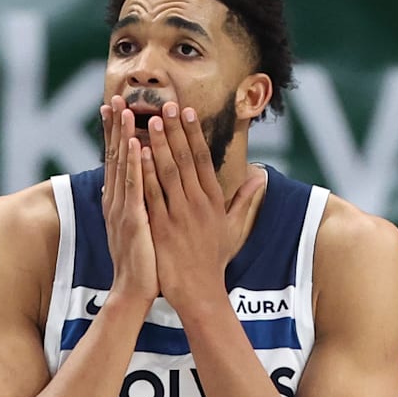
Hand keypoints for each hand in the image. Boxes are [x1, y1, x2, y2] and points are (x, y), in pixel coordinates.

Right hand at [101, 96, 157, 303]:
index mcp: (120, 200)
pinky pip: (134, 188)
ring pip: (123, 166)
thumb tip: (142, 185)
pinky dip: (135, 166)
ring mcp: (122, 209)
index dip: (116, 133)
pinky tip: (136, 145)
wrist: (135, 291)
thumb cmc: (143, 260)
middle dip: (114, 126)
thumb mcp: (140, 226)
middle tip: (113, 98)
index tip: (116, 107)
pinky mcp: (133, 220)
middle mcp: (116, 201)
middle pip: (115, 156)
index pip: (118, 160)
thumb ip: (140, 202)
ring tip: (124, 110)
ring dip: (123, 137)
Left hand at [138, 102, 261, 311]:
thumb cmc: (214, 260)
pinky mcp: (163, 227)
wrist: (199, 291)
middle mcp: (198, 203)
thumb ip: (245, 200)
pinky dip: (145, 173)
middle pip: (186, 159)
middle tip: (167, 104)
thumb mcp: (234, 228)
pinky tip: (137, 155)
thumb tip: (260, 176)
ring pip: (169, 172)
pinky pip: (152, 195)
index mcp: (213, 200)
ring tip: (150, 119)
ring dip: (159, 145)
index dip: (194, 134)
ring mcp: (180, 215)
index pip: (203, 159)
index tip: (187, 112)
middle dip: (175, 130)